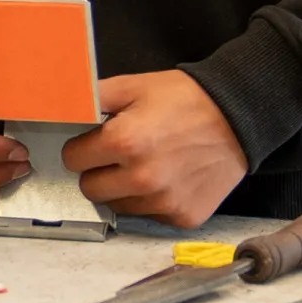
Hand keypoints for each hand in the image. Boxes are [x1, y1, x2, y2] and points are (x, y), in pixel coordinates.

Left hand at [63, 71, 250, 228]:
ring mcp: (164, 201)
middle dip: (98, 171)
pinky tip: (169, 177)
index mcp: (124, 142)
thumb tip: (61, 108)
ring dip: (124, 189)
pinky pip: (150, 215)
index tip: (96, 142)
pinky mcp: (183, 216)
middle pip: (90, 189)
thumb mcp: (135, 86)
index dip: (82, 148)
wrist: (240, 116)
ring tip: (147, 164)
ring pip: (118, 206)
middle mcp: (142, 177)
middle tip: (119, 155)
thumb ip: (92, 98)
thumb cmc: (186, 99)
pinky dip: (153, 200)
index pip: (73, 160)